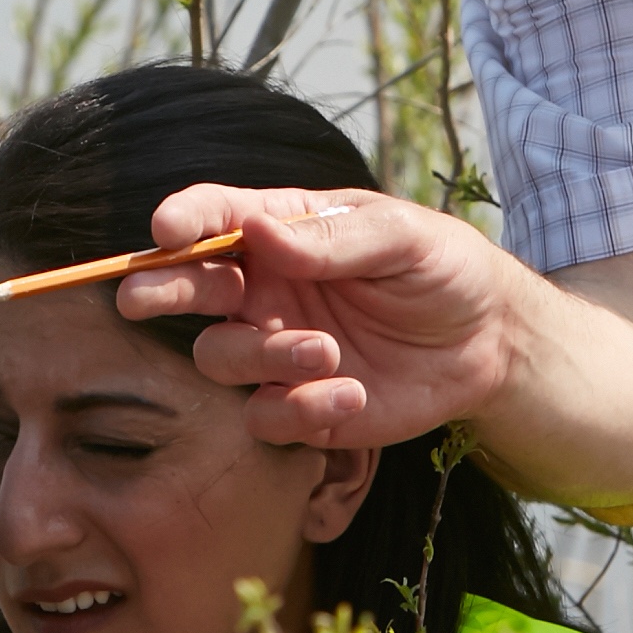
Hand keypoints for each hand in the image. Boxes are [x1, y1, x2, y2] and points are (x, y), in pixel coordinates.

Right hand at [114, 187, 530, 449]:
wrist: (490, 342)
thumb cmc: (442, 269)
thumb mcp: (400, 237)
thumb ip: (331, 238)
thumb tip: (257, 230)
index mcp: (283, 232)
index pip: (215, 216)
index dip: (183, 219)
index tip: (166, 229)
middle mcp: (266, 289)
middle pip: (188, 288)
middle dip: (160, 289)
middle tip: (142, 298)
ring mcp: (276, 348)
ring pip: (220, 356)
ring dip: (260, 355)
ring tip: (325, 351)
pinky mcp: (300, 404)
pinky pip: (266, 415)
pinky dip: (298, 408)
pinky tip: (351, 392)